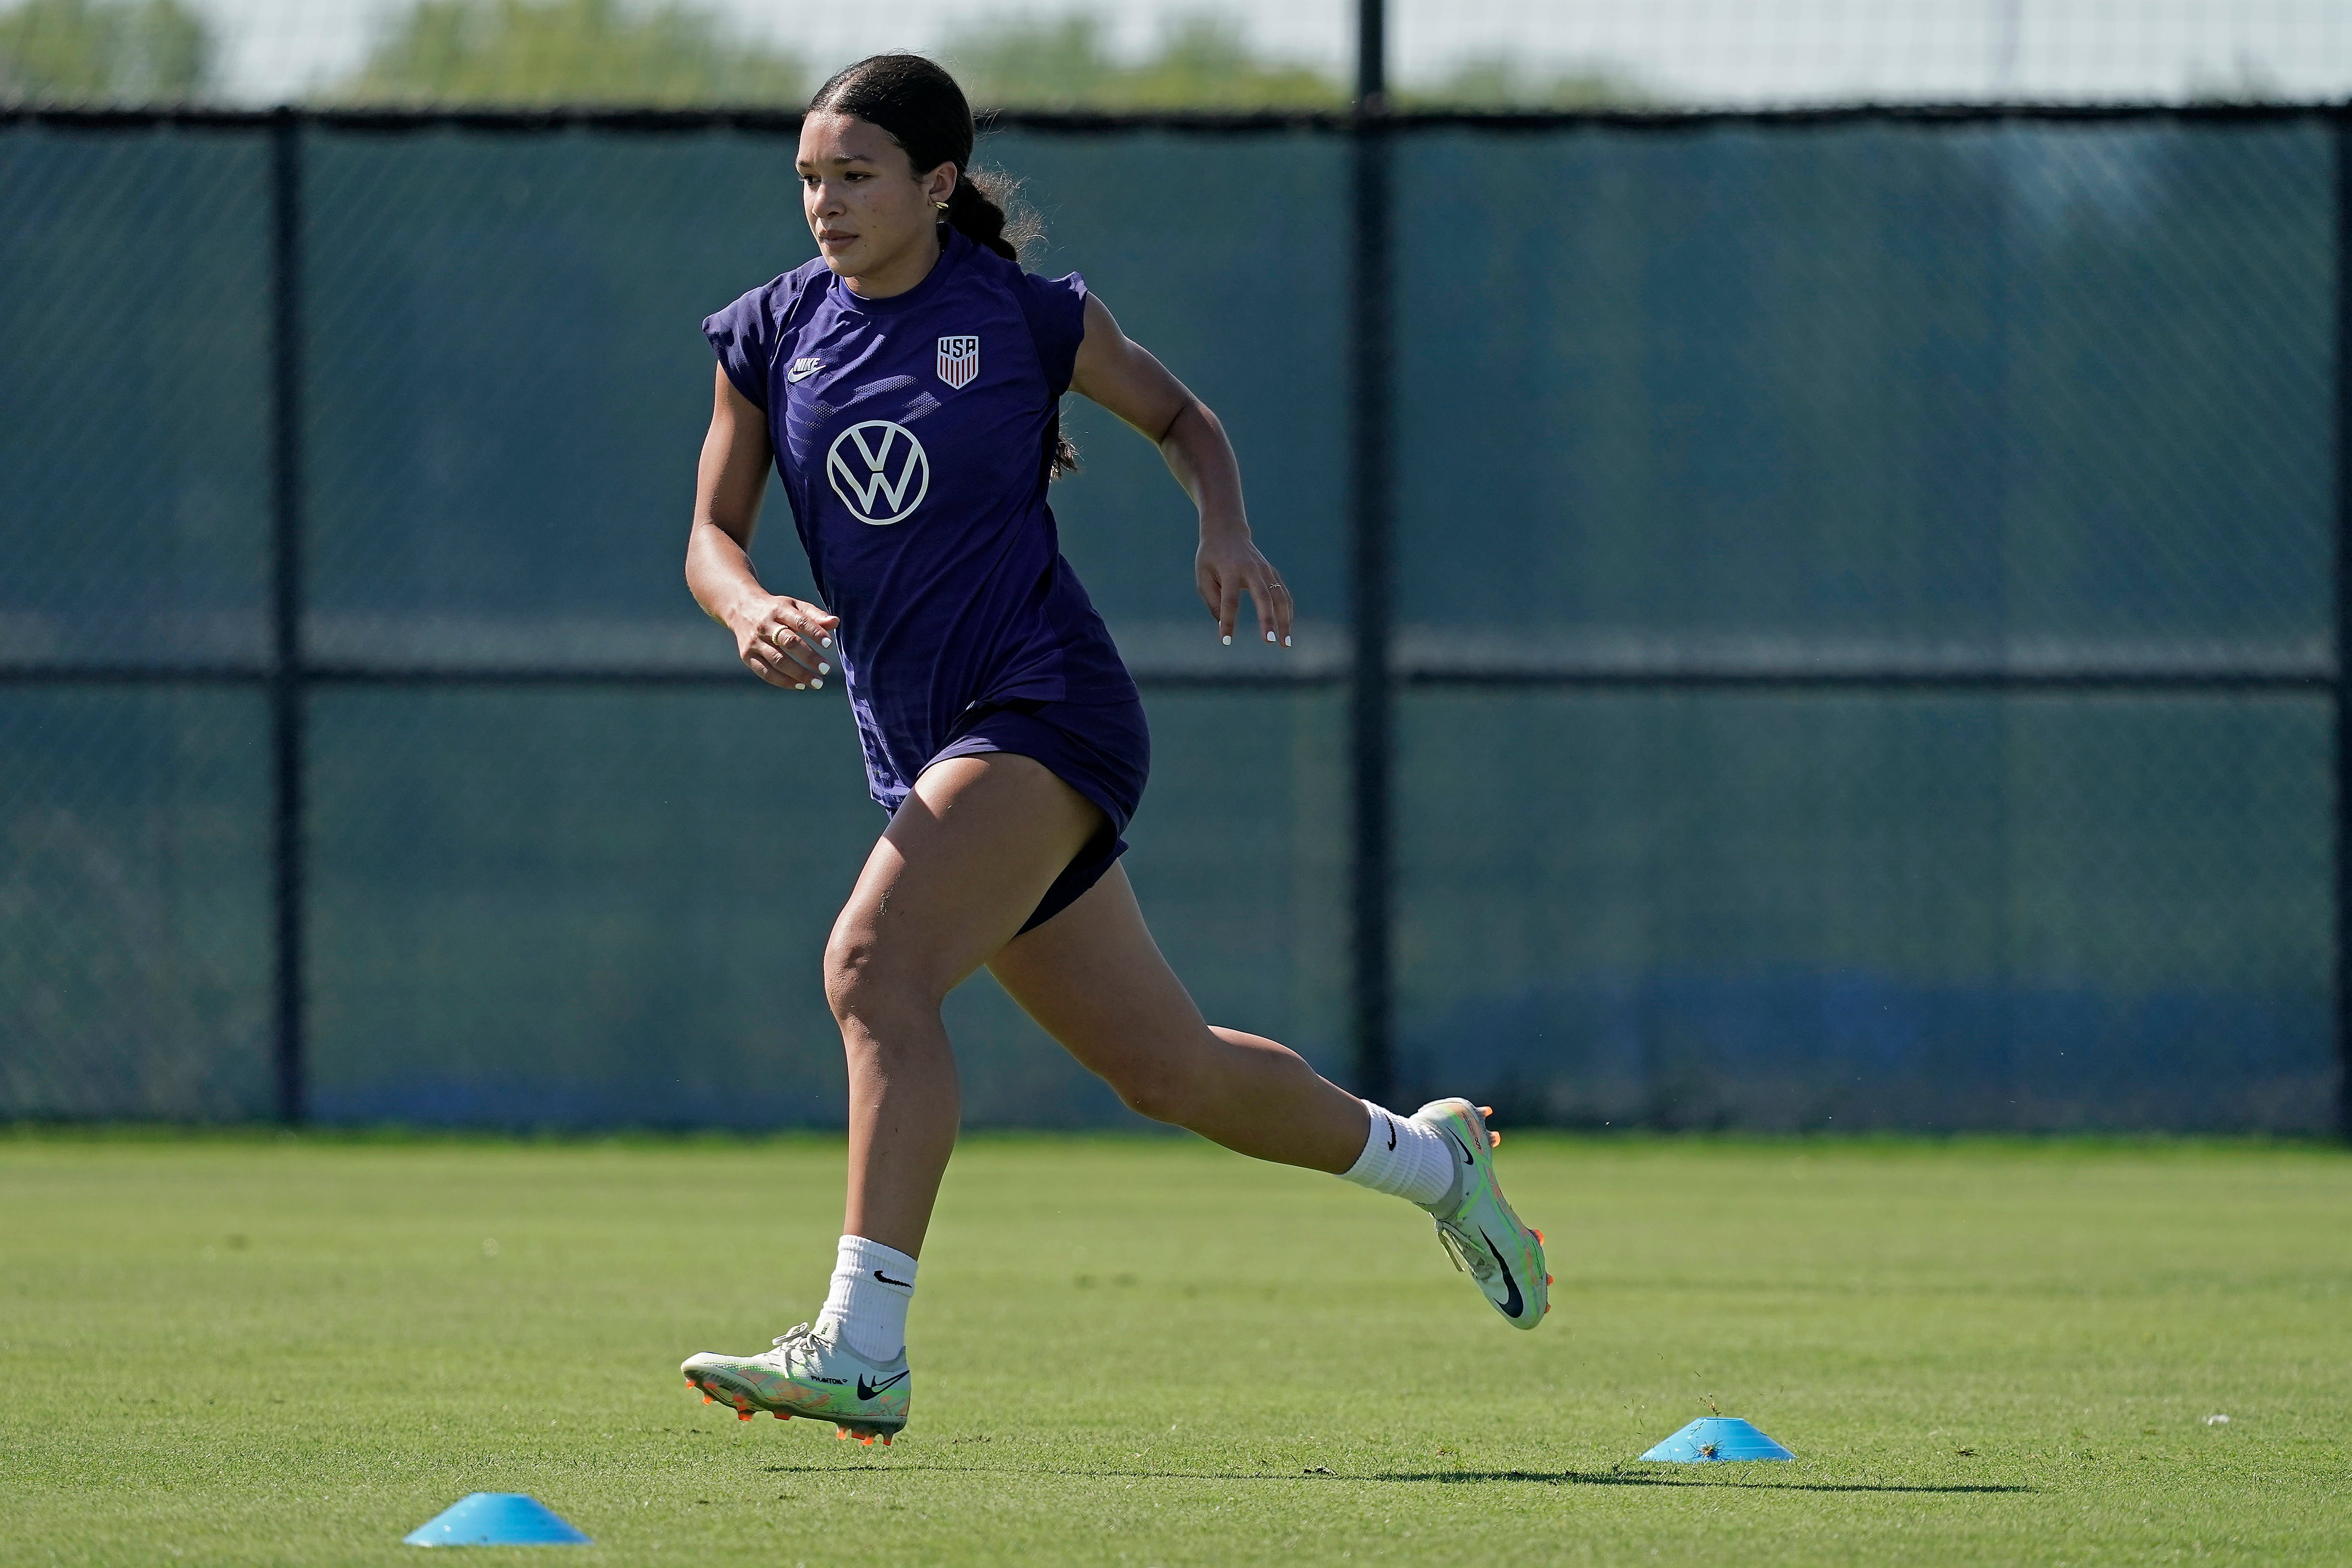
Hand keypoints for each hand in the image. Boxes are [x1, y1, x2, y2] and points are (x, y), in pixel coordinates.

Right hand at [732, 595, 839, 689]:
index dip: (815, 632)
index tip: (829, 644)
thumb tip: (835, 622)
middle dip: (809, 657)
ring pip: (778, 660)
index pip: (799, 621)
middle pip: (789, 643)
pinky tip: (799, 685)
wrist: (742, 609)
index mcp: (779, 610)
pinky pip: (765, 672)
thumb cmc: (776, 609)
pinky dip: (783, 681)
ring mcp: (754, 642)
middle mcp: (765, 625)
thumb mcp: (794, 606)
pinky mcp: (747, 655)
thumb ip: (814, 615)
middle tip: (826, 669)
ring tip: (817, 682)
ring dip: (799, 674)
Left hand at [1196, 529, 1292, 647]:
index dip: (1228, 621)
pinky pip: (1283, 594)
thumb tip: (1223, 625)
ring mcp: (1265, 570)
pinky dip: (1287, 612)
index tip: (1225, 641)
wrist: (1227, 532)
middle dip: (1267, 620)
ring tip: (1285, 643)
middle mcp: (1251, 569)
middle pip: (1263, 597)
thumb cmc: (1211, 558)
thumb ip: (1212, 601)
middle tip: (1269, 641)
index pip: (1229, 600)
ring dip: (1284, 620)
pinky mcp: (1272, 573)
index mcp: (1230, 570)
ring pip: (1280, 597)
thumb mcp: (1203, 576)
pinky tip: (1287, 630)